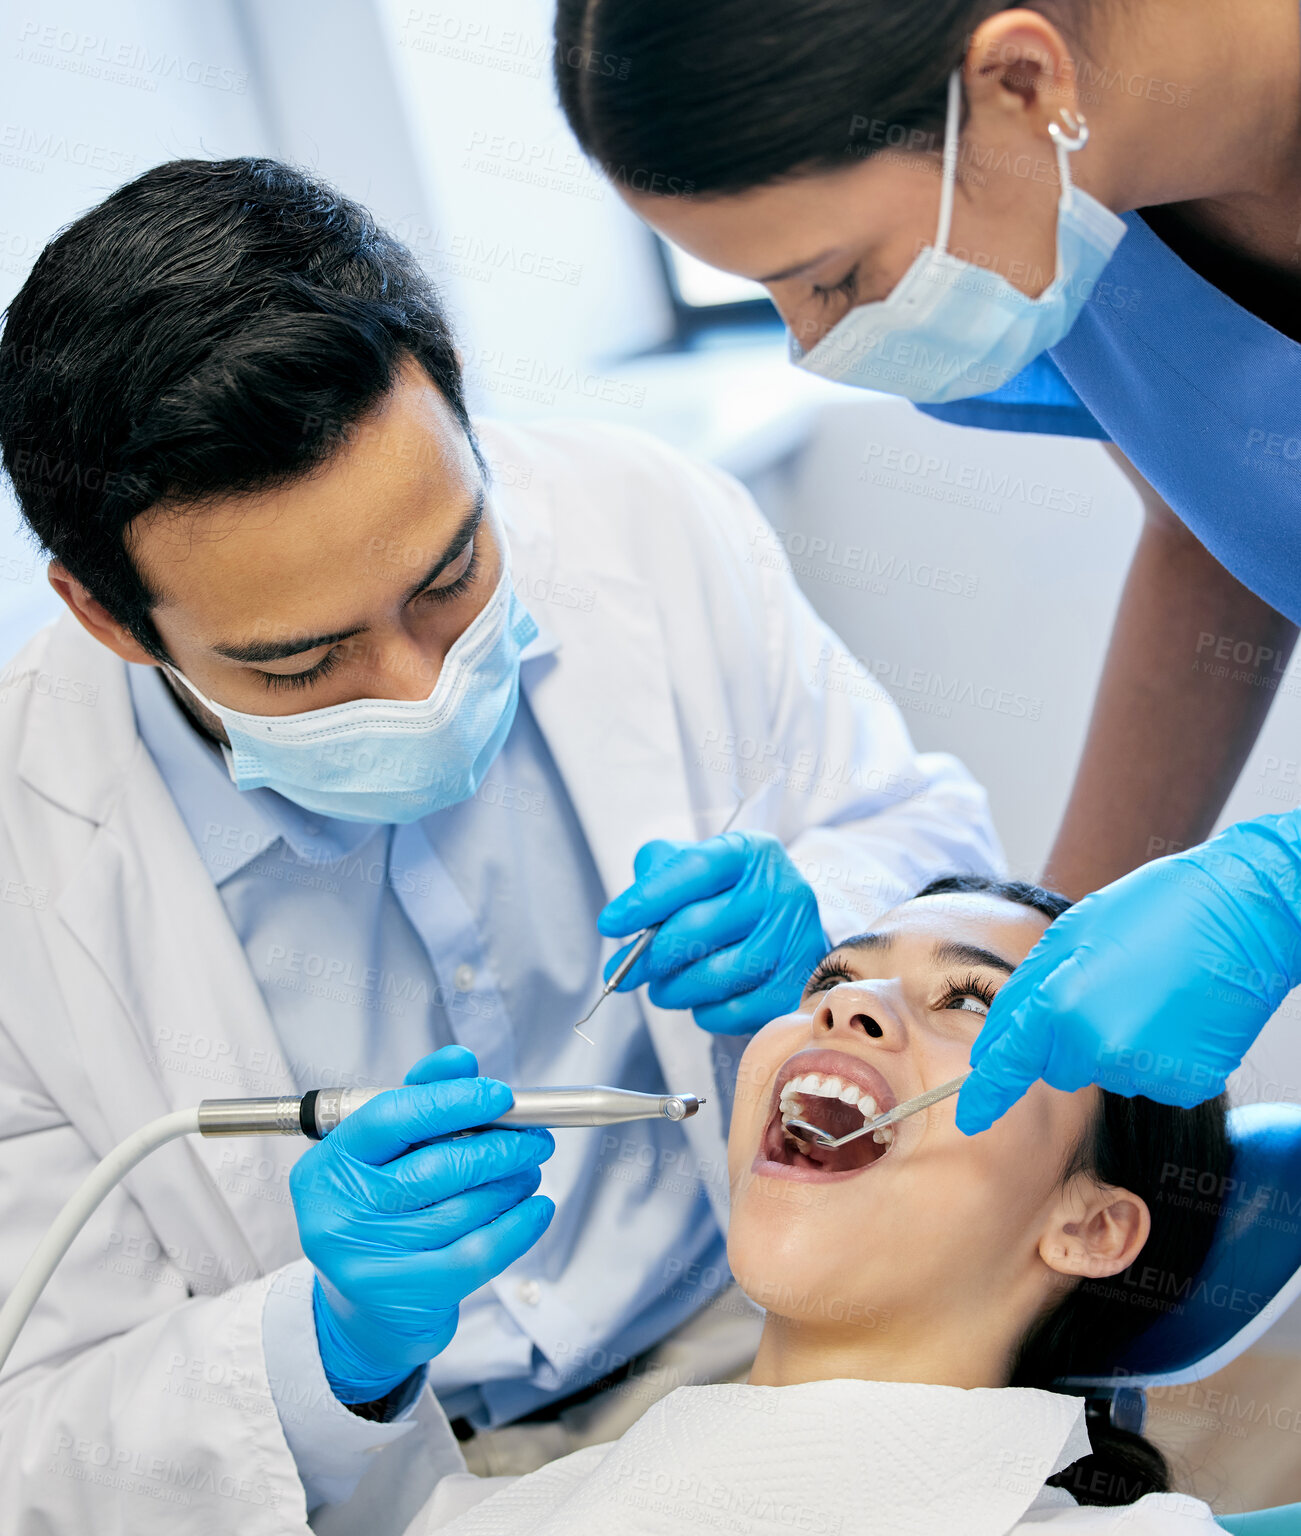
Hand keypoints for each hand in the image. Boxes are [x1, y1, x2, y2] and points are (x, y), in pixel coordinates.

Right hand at [289, 1045, 554, 1403]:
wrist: (368, 1311)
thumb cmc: (381, 1213)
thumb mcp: (389, 1153)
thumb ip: (421, 1098)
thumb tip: (461, 1060)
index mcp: (328, 1165)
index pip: (391, 1117)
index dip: (451, 1100)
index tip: (500, 1095)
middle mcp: (339, 1211)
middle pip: (436, 1165)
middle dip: (499, 1146)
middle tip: (534, 1138)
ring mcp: (368, 1258)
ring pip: (463, 1207)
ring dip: (512, 1184)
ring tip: (529, 1171)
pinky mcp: (405, 1294)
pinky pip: (478, 1251)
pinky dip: (518, 1226)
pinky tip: (537, 1209)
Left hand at [598, 830, 827, 1033]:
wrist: (789, 934)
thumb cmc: (728, 899)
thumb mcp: (698, 868)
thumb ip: (659, 871)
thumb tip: (627, 911)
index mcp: (752, 852)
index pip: (694, 868)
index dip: (647, 898)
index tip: (609, 924)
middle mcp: (782, 891)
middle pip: (698, 928)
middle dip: (649, 957)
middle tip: (622, 973)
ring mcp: (795, 942)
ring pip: (713, 976)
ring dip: (672, 990)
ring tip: (661, 988)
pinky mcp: (796, 989)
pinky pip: (733, 1011)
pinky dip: (705, 1012)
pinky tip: (702, 999)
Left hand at [957, 814, 1300, 1135]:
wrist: (1243, 911)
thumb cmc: (1155, 908)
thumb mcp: (1072, 933)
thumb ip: (1030, 990)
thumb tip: (999, 1040)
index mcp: (1059, 1003)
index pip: (1011, 1062)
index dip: (987, 1093)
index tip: (969, 1117)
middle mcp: (1097, 1047)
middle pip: (1060, 1068)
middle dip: (1068, 1039)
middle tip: (1108, 988)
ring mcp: (1144, 1070)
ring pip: (1108, 1069)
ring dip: (1117, 1041)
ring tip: (1151, 992)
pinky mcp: (1184, 1084)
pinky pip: (1150, 1076)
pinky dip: (1158, 1052)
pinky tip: (1178, 1014)